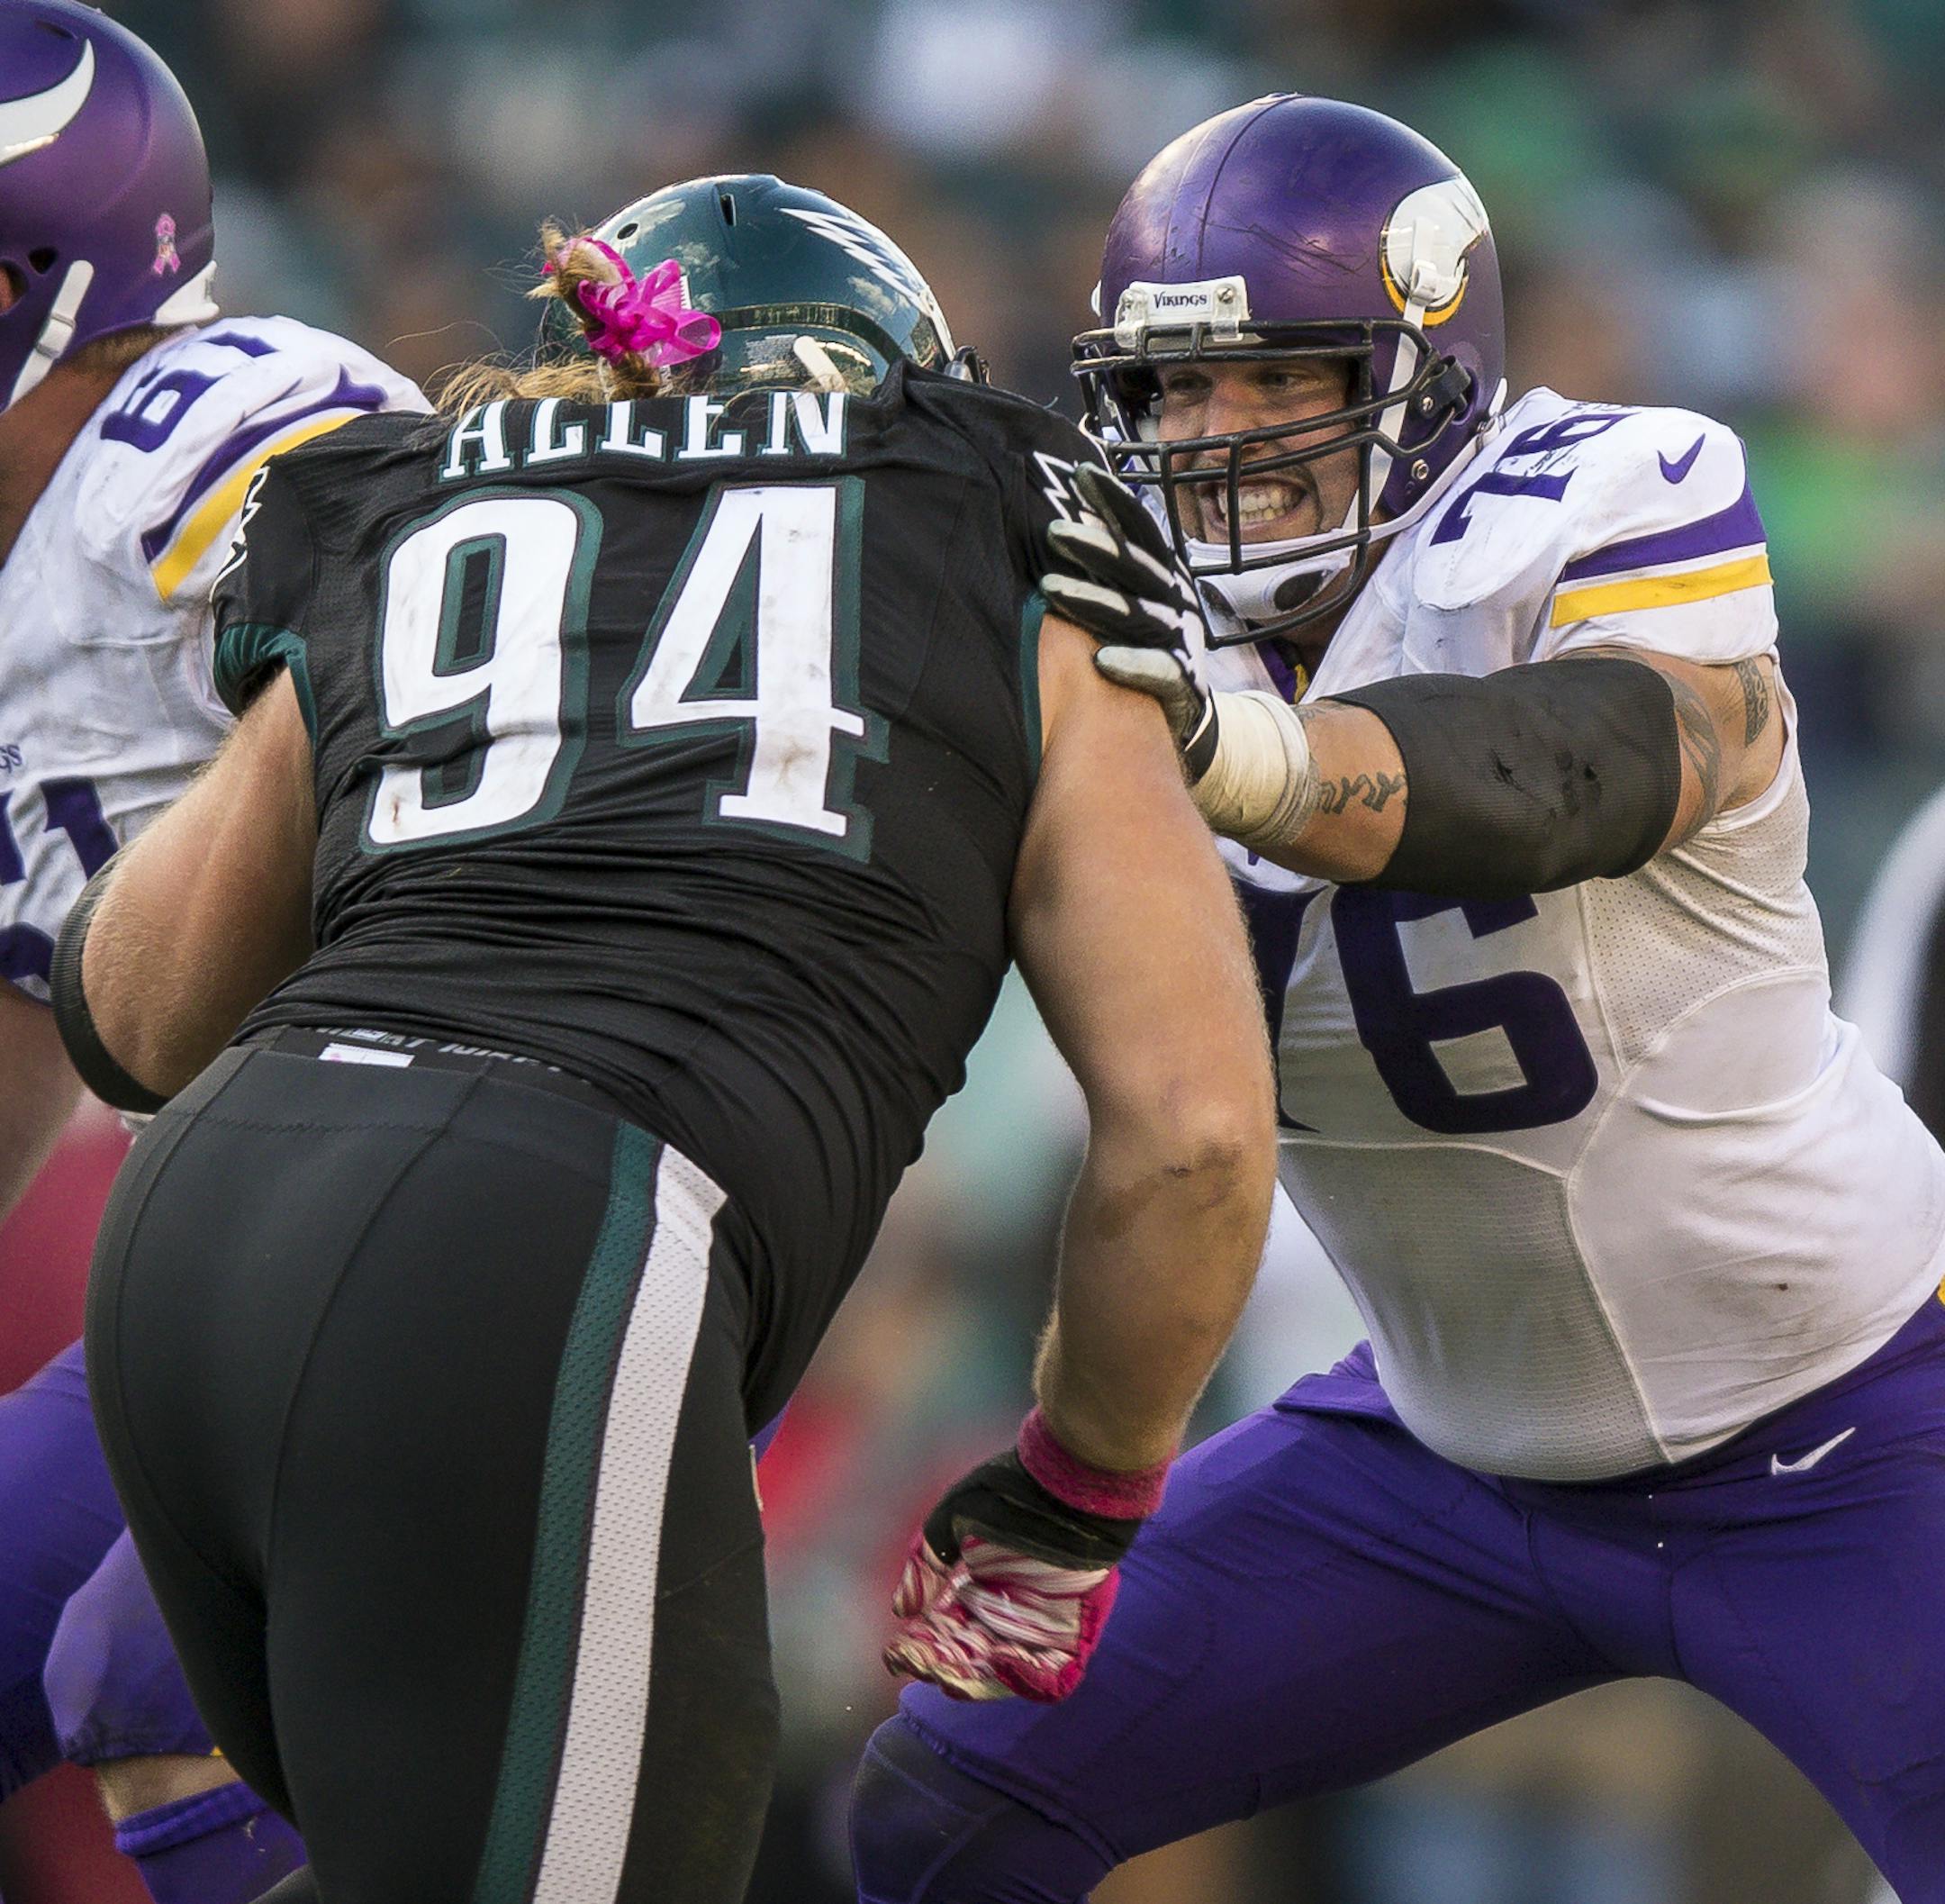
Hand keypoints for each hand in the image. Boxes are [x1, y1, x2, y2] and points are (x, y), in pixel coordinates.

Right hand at [883, 1413, 1164, 1702]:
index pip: (941, 1633)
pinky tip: (1001, 1662)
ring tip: (951, 1678)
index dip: (917, 1647)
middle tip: (923, 1666)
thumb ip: (926, 1561)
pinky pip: (1053, 1676)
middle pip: (967, 1660)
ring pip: (1002, 1674)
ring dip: (975, 1683)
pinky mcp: (1073, 1635)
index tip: (895, 1652)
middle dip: (941, 1667)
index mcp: (975, 1591)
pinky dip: (1028, 1680)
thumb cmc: (1010, 1491)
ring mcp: (1038, 1629)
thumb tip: (902, 1610)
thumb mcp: (954, 1518)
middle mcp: (1004, 1615)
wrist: (1070, 1480)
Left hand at [1042, 466, 1220, 780]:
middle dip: (1094, 547)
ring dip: (1094, 601)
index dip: (1114, 501)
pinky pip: (1157, 671)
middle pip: (1133, 567)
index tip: (1081, 474)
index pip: (1140, 530)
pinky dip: (1132, 664)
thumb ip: (1114, 562)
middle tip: (1053, 532)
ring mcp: (1179, 640)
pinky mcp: (1181, 682)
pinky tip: (1102, 660)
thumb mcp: (1138, 597)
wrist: (1186, 711)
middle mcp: (1174, 602)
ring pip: (1135, 615)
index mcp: (1164, 576)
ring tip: (1051, 590)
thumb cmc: (1148, 645)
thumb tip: (1073, 513)